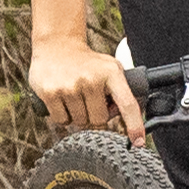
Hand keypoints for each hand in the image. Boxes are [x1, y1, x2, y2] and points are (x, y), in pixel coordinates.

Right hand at [28, 35, 147, 142]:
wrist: (57, 46)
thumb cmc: (88, 63)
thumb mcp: (111, 69)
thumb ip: (122, 93)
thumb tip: (129, 121)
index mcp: (111, 73)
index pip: (127, 104)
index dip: (135, 125)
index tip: (138, 142)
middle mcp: (91, 79)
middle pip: (99, 121)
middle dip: (95, 117)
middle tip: (89, 101)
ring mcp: (70, 86)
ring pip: (79, 122)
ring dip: (78, 116)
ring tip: (75, 96)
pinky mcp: (50, 92)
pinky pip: (62, 120)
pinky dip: (63, 116)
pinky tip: (62, 98)